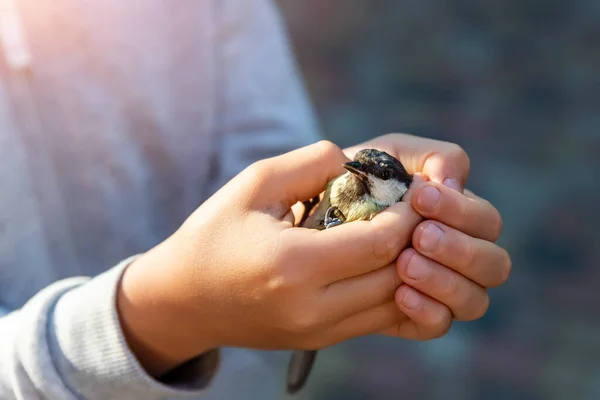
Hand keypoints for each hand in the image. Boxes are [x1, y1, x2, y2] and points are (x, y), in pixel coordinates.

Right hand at [117, 140, 425, 376]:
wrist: (183, 300)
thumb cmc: (214, 234)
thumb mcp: (253, 184)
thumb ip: (309, 164)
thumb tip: (357, 164)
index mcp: (292, 264)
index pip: (379, 242)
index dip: (407, 214)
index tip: (413, 190)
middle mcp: (310, 307)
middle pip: (395, 275)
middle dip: (417, 239)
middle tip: (420, 209)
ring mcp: (317, 331)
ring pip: (394, 302)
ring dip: (410, 267)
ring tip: (406, 233)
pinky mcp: (319, 341)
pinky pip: (377, 320)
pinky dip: (394, 290)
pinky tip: (387, 261)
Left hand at [345, 133, 511, 338]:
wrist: (315, 214)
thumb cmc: (359, 180)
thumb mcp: (391, 155)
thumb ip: (432, 156)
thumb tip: (454, 183)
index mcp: (459, 216)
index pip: (486, 221)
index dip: (461, 211)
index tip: (420, 197)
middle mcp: (458, 255)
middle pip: (494, 264)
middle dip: (459, 248)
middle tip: (420, 236)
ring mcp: (439, 288)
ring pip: (475, 301)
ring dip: (445, 281)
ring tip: (405, 264)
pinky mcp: (413, 315)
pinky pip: (439, 325)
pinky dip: (428, 311)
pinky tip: (400, 294)